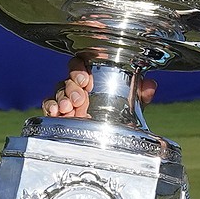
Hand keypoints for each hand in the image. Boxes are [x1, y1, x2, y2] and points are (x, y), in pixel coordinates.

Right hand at [42, 57, 157, 117]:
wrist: (111, 134)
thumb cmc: (120, 110)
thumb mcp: (133, 102)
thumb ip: (141, 93)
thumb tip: (150, 85)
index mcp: (93, 76)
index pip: (80, 64)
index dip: (80, 69)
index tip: (86, 80)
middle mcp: (78, 85)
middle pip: (68, 78)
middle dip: (72, 88)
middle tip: (80, 100)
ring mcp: (67, 98)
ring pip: (58, 92)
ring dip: (62, 99)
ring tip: (68, 109)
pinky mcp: (58, 112)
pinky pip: (49, 105)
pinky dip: (50, 107)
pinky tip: (55, 113)